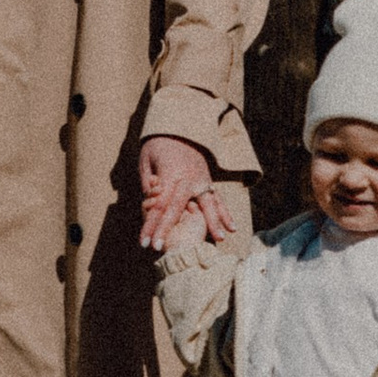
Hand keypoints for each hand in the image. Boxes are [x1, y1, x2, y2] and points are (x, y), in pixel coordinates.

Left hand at [138, 135, 228, 254]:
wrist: (180, 127)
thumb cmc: (158, 144)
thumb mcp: (146, 160)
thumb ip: (148, 183)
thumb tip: (149, 204)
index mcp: (170, 174)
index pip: (159, 204)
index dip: (151, 225)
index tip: (145, 243)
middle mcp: (188, 178)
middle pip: (177, 208)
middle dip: (168, 230)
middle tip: (162, 249)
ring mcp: (201, 180)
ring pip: (207, 204)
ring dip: (213, 222)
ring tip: (219, 239)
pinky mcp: (208, 181)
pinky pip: (217, 199)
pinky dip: (225, 213)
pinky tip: (232, 227)